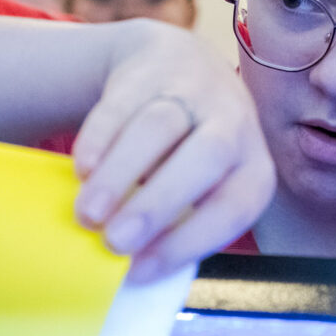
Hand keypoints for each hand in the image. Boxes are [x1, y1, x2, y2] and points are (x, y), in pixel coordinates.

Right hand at [71, 22, 275, 282]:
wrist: (175, 63)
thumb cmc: (188, 151)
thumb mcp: (202, 187)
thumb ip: (178, 223)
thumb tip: (134, 272)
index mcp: (253, 167)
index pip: (234, 207)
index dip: (188, 242)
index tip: (139, 272)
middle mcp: (234, 123)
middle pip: (206, 157)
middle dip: (159, 203)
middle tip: (115, 242)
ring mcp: (194, 89)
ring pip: (159, 127)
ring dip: (120, 174)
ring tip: (87, 216)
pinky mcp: (152, 66)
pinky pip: (124, 102)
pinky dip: (100, 137)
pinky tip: (81, 169)